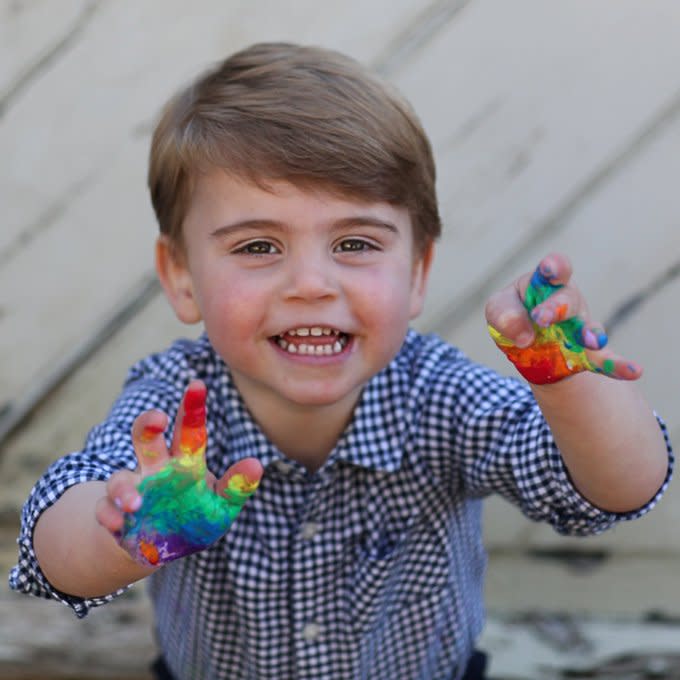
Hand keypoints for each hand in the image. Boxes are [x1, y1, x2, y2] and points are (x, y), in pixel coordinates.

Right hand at [96, 380, 262, 565]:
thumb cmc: (196, 518)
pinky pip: (105, 510)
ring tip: (136, 503)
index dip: (192, 408)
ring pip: (120, 478)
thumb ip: (236, 486)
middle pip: (146, 438)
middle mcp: (156, 470)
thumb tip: (256, 465)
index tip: (197, 384)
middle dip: (148, 424)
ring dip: (125, 488)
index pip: (189, 430)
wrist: (165, 550)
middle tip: (158, 418)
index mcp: (184, 462)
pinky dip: (109, 514)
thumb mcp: (222, 506)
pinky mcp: (116, 515)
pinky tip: (119, 523)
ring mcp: (134, 490)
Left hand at [486, 253, 641, 383]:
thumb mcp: (498, 310)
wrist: (526, 347)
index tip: (550, 269)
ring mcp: (579, 328)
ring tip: (591, 342)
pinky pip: (605, 360)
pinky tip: (634, 370)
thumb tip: (523, 335)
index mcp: (543, 284)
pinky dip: (619, 366)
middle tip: (541, 318)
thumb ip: (504, 314)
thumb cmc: (512, 316)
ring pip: (587, 327)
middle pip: (567, 299)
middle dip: (556, 307)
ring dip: (589, 333)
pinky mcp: (584, 354)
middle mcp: (567, 302)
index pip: (554, 269)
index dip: (554, 267)